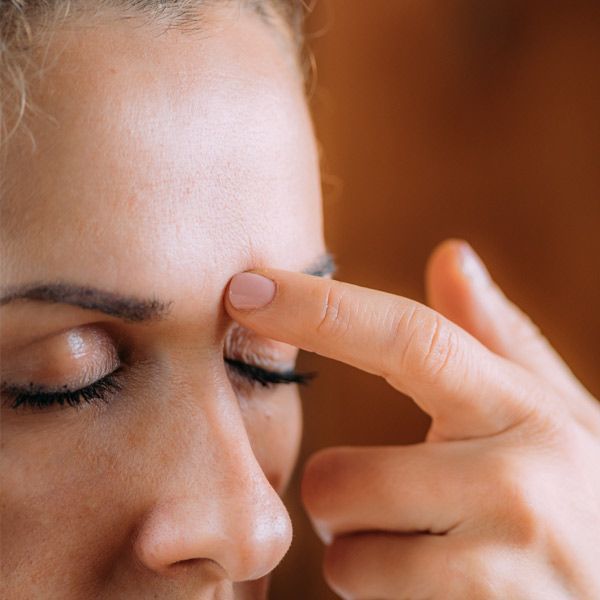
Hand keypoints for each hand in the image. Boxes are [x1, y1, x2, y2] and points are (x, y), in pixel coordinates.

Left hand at [226, 240, 599, 598]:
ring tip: (428, 554)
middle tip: (395, 505)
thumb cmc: (585, 499)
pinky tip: (440, 595)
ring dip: (365, 557)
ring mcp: (504, 564)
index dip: (319, 309)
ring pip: (347, 554)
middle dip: (340, 496)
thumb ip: (497, 335)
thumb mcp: (556, 414)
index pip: (407, 339)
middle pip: (338, 476)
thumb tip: (451, 255)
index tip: (245, 288)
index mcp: (520, 409)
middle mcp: (514, 480)